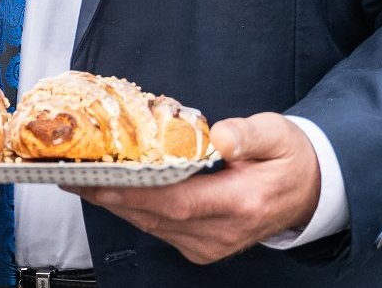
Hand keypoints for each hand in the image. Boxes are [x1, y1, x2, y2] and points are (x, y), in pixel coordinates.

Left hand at [64, 112, 321, 264]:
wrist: (308, 192)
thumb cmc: (289, 158)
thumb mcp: (279, 134)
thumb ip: (249, 134)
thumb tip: (220, 135)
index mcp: (243, 203)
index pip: (179, 202)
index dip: (136, 192)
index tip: (101, 178)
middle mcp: (224, 232)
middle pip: (156, 216)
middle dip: (110, 194)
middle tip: (73, 173)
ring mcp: (212, 245)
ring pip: (152, 225)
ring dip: (114, 202)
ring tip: (81, 178)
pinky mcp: (202, 247)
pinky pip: (159, 229)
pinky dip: (132, 209)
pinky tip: (110, 190)